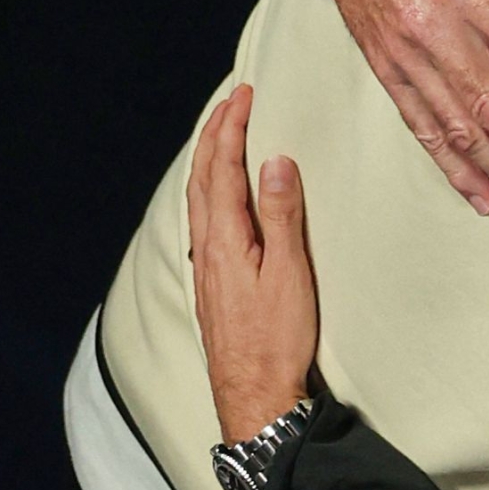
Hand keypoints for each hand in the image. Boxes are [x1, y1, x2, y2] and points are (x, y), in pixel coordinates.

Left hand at [185, 85, 322, 441]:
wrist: (255, 395)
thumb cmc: (278, 338)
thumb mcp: (290, 273)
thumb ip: (282, 216)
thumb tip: (275, 162)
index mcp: (225, 240)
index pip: (222, 170)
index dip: (231, 129)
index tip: (244, 94)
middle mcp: (207, 249)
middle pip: (202, 180)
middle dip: (214, 136)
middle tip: (231, 103)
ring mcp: (206, 268)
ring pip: (198, 200)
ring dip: (208, 162)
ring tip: (221, 138)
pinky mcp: (213, 284)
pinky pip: (203, 220)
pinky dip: (209, 191)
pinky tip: (217, 199)